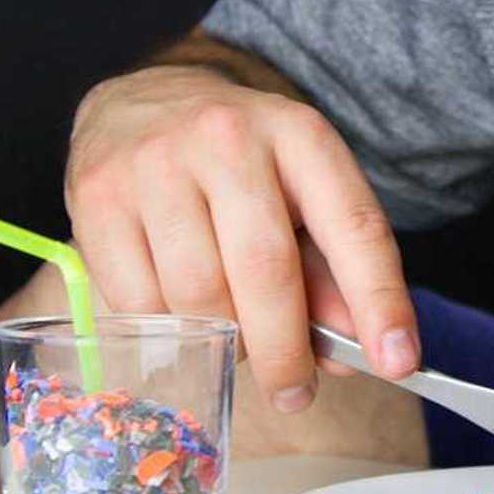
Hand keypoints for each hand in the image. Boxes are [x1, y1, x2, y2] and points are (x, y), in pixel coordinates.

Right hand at [66, 65, 419, 411]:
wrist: (150, 99)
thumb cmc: (244, 164)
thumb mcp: (304, 197)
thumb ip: (331, 272)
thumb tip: (350, 349)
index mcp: (300, 135)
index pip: (353, 226)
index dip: (379, 300)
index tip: (398, 361)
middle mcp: (227, 138)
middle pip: (266, 271)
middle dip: (286, 352)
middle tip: (296, 393)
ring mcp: (154, 163)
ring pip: (198, 294)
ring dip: (224, 342)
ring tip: (235, 341)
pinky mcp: (95, 195)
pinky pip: (138, 301)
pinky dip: (168, 332)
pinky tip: (182, 316)